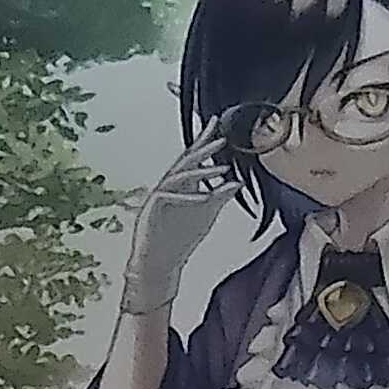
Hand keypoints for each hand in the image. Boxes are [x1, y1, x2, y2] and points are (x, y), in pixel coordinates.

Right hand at [123, 133, 236, 315]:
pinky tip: (203, 197)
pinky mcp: (150, 210)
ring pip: (178, 177)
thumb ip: (220, 196)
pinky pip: (168, 196)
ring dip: (200, 172)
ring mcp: (158, 196)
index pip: (193, 158)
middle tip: (221, 139)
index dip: (204, 140)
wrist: (160, 264)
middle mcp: (169, 185)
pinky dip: (186, 196)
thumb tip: (238, 181)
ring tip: (221, 169)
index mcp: (181, 184)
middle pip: (185, 161)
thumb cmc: (179, 239)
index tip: (217, 124)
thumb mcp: (207, 213)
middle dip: (203, 149)